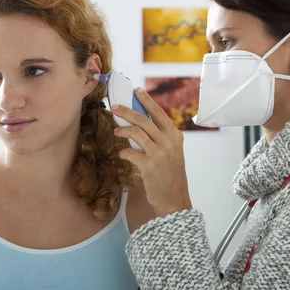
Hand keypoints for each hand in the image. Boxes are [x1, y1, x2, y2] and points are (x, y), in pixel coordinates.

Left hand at [112, 88, 192, 216]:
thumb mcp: (172, 152)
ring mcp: (158, 154)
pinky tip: (122, 153)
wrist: (174, 198)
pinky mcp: (148, 166)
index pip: (159, 113)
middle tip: (115, 107)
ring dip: (123, 129)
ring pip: (136, 132)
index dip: (146, 101)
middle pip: (144, 120)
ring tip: (116, 130)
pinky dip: (124, 151)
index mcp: (175, 136)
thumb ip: (161, 137)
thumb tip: (141, 123)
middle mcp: (168, 142)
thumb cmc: (171, 174)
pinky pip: (131, 152)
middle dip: (127, 111)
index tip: (136, 91)